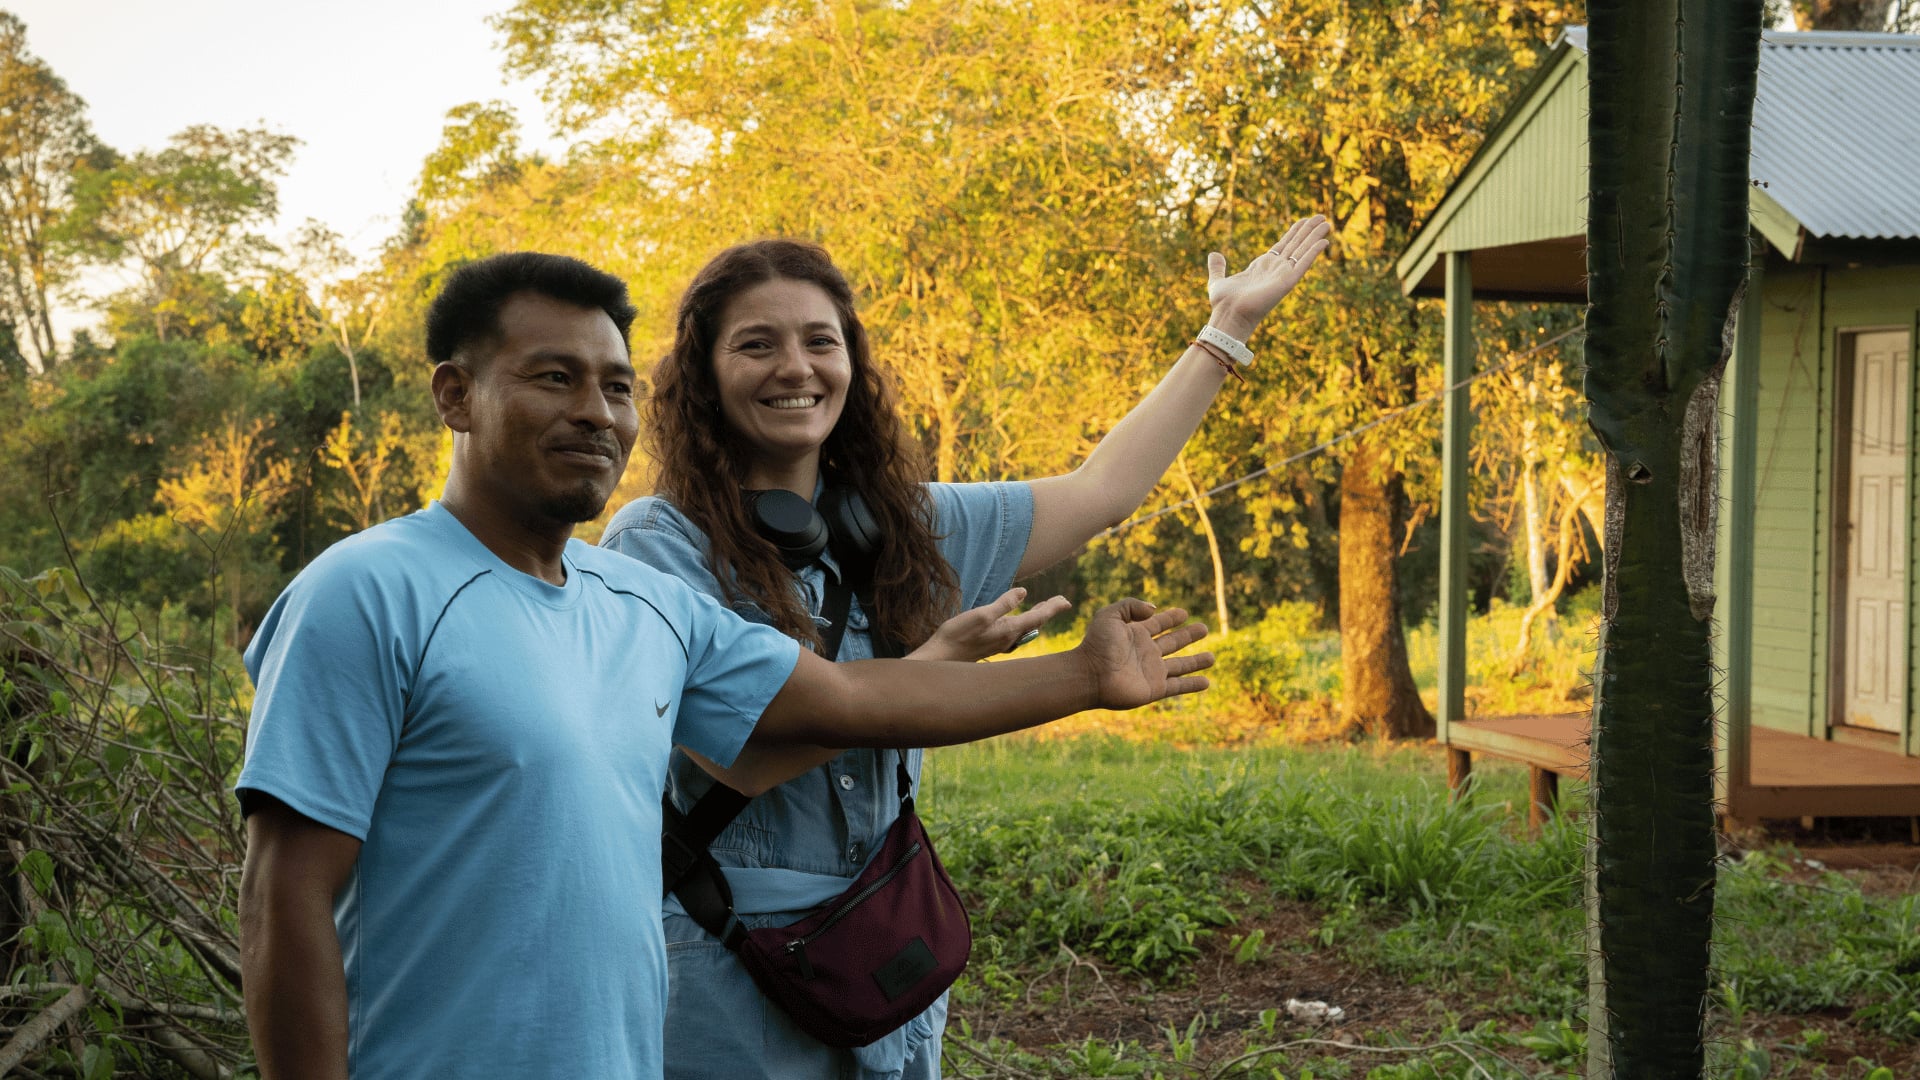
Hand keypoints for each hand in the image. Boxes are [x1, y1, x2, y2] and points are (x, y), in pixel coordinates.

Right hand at [909, 587, 1072, 661]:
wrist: (940, 658)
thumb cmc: (958, 635)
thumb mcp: (981, 615)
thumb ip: (1003, 604)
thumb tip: (1024, 592)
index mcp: (1008, 630)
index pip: (1037, 617)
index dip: (1053, 607)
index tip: (1067, 601)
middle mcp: (1008, 639)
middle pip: (1034, 623)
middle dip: (1048, 610)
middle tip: (1062, 601)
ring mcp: (1000, 643)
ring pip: (1025, 628)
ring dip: (1036, 616)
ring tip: (1045, 607)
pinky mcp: (991, 645)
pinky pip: (1014, 632)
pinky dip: (1022, 623)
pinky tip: (1019, 623)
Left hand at [1075, 598, 1211, 709]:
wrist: (1090, 675)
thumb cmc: (1097, 645)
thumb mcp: (1109, 615)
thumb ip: (1131, 605)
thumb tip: (1154, 610)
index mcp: (1136, 634)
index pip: (1158, 623)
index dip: (1171, 618)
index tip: (1183, 613)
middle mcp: (1146, 652)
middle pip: (1173, 642)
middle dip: (1188, 635)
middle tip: (1204, 628)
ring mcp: (1152, 671)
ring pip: (1180, 665)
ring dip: (1196, 661)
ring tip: (1212, 657)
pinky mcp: (1155, 689)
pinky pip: (1178, 686)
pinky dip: (1193, 684)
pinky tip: (1206, 682)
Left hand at [1205, 214, 1331, 341]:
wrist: (1228, 314)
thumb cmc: (1224, 303)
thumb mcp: (1217, 280)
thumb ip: (1217, 267)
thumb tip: (1214, 255)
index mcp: (1262, 266)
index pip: (1283, 245)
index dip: (1294, 232)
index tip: (1304, 221)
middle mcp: (1275, 269)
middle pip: (1296, 244)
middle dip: (1308, 230)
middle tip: (1322, 217)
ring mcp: (1283, 274)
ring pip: (1303, 250)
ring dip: (1315, 236)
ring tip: (1327, 223)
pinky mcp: (1287, 281)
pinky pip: (1304, 263)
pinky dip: (1314, 252)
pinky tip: (1324, 241)